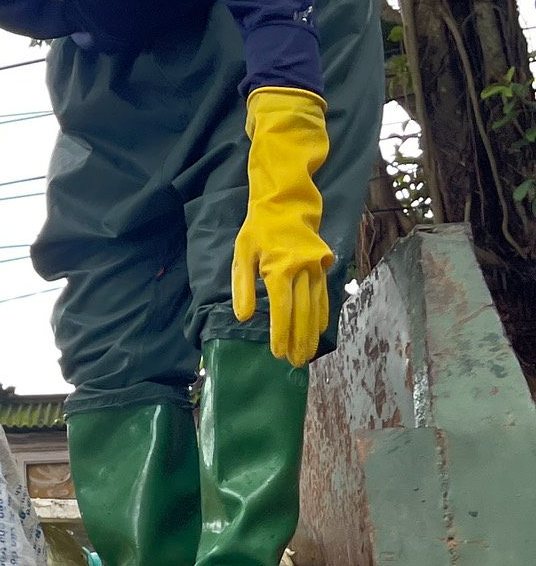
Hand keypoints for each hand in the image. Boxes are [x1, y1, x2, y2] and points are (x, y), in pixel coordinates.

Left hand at [231, 87, 332, 365]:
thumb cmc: (258, 229)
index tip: (277, 352)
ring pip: (317, 306)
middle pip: (302, 312)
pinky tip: (321, 329)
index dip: (280, 332)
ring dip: (313, 332)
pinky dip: (323, 313)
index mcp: (279, 268)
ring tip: (308, 354)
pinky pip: (325, 294)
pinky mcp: (324, 265)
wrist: (287, 202)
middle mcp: (303, 269)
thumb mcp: (241, 253)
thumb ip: (242, 286)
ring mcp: (317, 267)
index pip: (281, 308)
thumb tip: (243, 317)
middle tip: (295, 362)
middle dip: (299, 339)